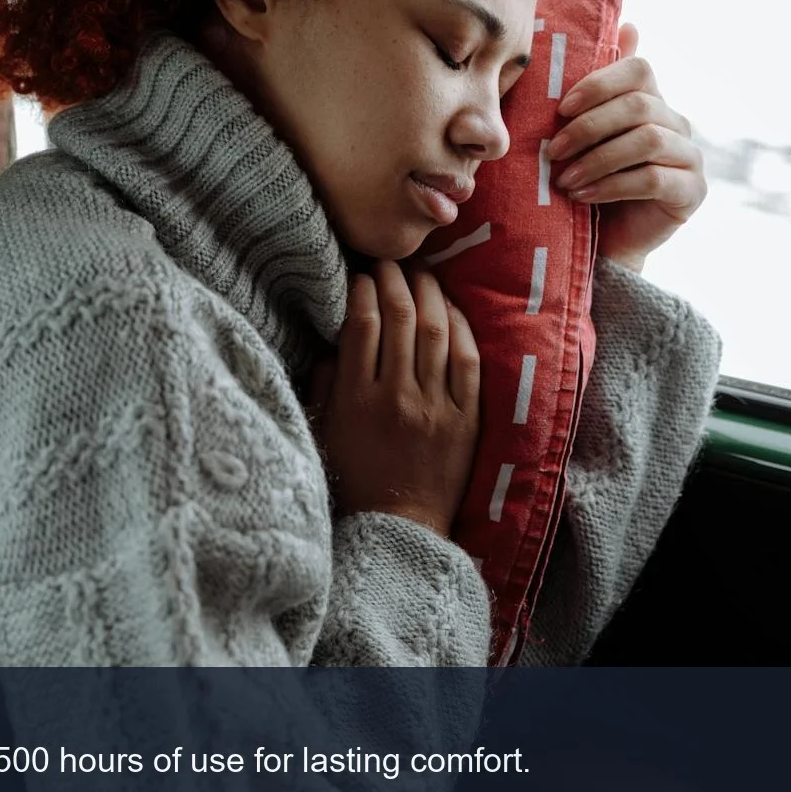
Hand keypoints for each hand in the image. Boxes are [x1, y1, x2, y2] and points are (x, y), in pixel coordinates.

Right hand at [306, 261, 479, 536]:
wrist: (398, 528)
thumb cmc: (353, 480)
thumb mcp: (323, 431)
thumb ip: (326, 383)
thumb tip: (336, 338)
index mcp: (356, 399)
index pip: (361, 324)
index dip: (361, 290)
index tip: (360, 274)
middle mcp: (397, 397)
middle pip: (400, 318)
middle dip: (394, 280)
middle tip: (390, 263)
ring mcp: (435, 407)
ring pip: (436, 332)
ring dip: (428, 294)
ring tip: (421, 274)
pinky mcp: (465, 419)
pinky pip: (467, 362)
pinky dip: (460, 328)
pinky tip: (451, 309)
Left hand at [545, 23, 706, 271]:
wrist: (603, 242)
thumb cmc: (587, 181)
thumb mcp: (582, 134)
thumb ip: (596, 88)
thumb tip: (630, 23)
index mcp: (652, 100)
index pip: (638, 69)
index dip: (599, 83)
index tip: (562, 109)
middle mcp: (678, 122)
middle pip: (638, 105)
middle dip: (589, 127)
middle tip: (553, 152)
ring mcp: (690, 157)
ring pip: (646, 140)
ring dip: (597, 159)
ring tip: (564, 180)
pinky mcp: (692, 191)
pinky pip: (654, 178)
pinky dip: (611, 185)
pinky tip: (583, 196)